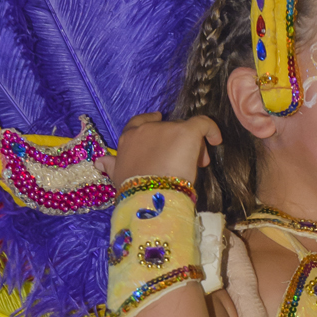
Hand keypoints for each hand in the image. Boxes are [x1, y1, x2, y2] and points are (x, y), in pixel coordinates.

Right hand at [99, 112, 221, 189]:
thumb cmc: (133, 191)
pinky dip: (211, 130)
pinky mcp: (187, 132)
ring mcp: (167, 129)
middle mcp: (146, 130)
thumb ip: (112, 166)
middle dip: (174, 143)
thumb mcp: (118, 178)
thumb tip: (98, 161)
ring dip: (192, 146)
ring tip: (199, 163)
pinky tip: (217, 139)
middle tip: (184, 160)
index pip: (138, 123)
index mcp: (128, 139)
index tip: (158, 121)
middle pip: (166, 130)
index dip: (150, 122)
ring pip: (184, 132)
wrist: (150, 195)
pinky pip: (203, 124)